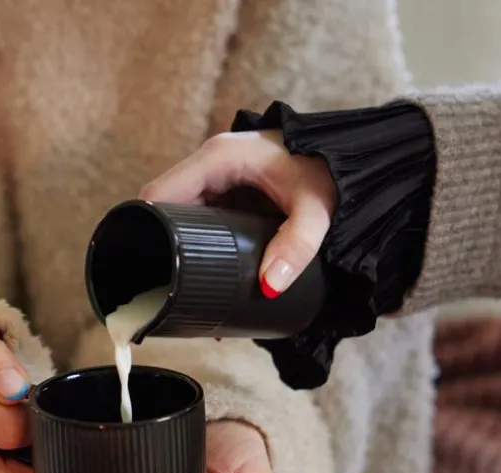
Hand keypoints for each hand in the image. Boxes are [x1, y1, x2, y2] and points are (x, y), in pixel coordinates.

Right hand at [140, 130, 335, 297]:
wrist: (356, 159)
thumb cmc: (333, 172)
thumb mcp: (315, 208)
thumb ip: (296, 245)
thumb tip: (269, 287)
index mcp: (217, 158)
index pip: (157, 194)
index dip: (144, 228)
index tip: (147, 266)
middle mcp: (210, 164)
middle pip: (164, 208)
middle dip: (161, 245)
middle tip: (166, 285)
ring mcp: (218, 177)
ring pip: (180, 215)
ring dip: (178, 246)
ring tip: (182, 286)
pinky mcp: (230, 191)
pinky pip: (200, 217)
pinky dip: (196, 243)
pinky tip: (203, 273)